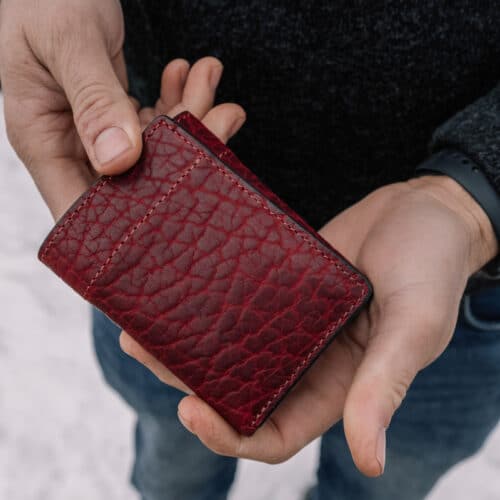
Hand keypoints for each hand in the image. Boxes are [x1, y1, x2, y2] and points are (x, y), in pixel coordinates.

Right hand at [0, 0, 243, 219]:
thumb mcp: (67, 41)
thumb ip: (93, 99)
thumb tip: (119, 161)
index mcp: (42, 140)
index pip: (81, 209)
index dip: (128, 222)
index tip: (180, 204)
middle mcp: (71, 145)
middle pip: (133, 182)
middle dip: (183, 157)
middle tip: (221, 116)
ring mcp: (96, 131)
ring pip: (154, 152)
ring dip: (190, 119)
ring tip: (209, 76)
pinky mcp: (117, 113)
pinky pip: (155, 122)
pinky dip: (178, 100)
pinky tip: (191, 73)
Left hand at [120, 173, 496, 475]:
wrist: (426, 210)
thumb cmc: (433, 267)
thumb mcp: (414, 326)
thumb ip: (385, 386)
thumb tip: (369, 460)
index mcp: (339, 385)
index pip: (275, 432)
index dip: (231, 436)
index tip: (190, 410)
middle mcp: (308, 359)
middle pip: (237, 388)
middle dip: (188, 380)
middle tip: (143, 350)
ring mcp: (292, 320)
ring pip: (229, 344)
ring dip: (187, 339)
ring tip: (142, 320)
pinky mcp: (283, 282)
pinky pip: (239, 299)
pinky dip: (209, 298)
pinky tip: (179, 283)